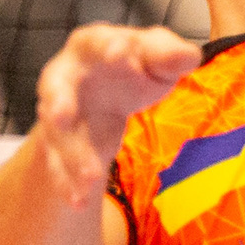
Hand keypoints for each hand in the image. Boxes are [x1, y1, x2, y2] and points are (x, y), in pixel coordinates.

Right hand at [35, 24, 202, 180]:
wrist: (105, 93)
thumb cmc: (133, 67)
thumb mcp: (156, 57)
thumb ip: (169, 55)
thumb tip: (189, 56)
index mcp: (91, 46)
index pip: (96, 42)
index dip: (108, 48)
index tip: (121, 54)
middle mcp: (65, 78)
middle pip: (55, 88)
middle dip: (58, 102)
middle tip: (62, 117)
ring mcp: (57, 115)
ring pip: (59, 136)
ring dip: (73, 156)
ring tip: (92, 177)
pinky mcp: (59, 146)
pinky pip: (58, 167)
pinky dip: (67, 184)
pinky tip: (79, 201)